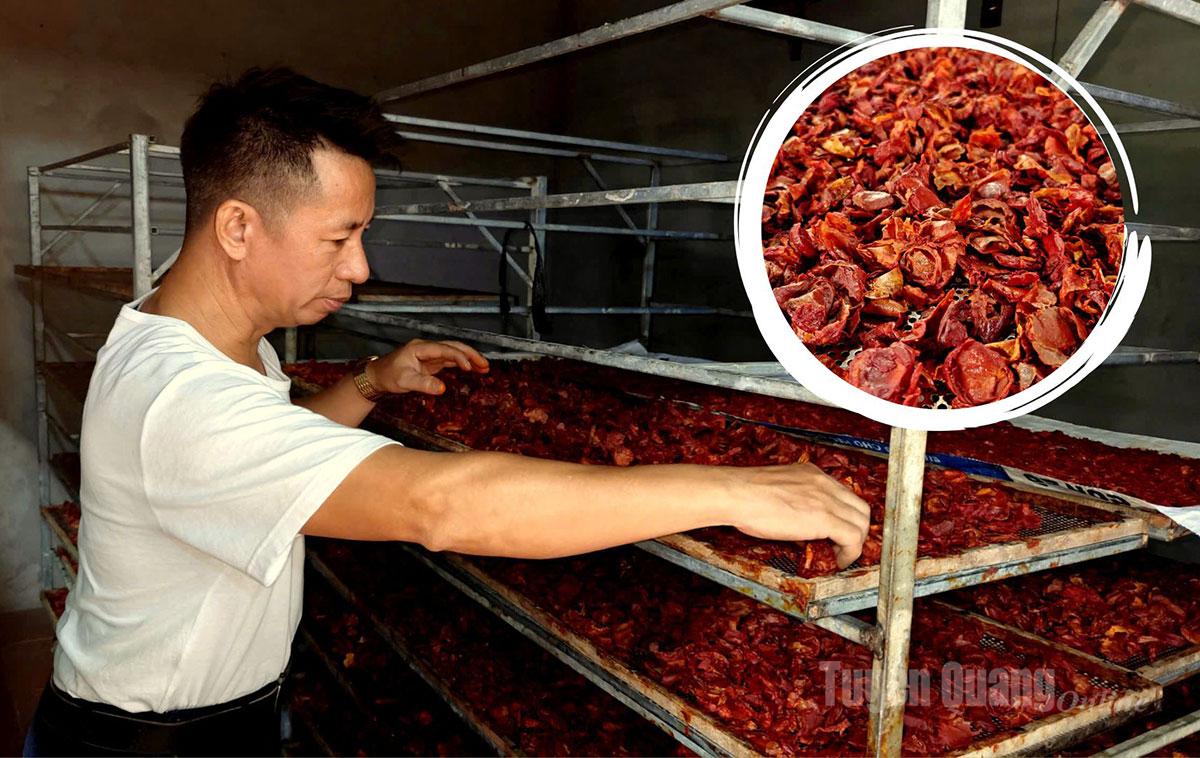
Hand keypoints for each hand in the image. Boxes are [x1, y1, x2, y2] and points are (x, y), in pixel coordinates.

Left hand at [368, 339, 488, 395]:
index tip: (470, 367)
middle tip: (485, 365)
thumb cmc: (387, 376)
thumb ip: (423, 384)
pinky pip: (450, 360)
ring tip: (484, 367)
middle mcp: (427, 348)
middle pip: (454, 346)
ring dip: (469, 358)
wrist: (376, 377)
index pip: (445, 349)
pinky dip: (462, 364)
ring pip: (454, 352)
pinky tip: (471, 369)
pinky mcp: (431, 362)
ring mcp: (429, 355)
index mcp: (420, 348)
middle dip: (471, 354)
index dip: (459, 357)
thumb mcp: (405, 382)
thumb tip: (442, 388)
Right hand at [722, 463, 870, 568]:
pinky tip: (839, 561)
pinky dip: (850, 553)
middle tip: (844, 545)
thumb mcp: (777, 489)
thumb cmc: (744, 494)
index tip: (838, 530)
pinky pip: (853, 538)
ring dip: (856, 542)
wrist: (736, 494)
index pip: (845, 495)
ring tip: (840, 555)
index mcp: (812, 474)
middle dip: (857, 529)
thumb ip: (794, 500)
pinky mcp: (824, 518)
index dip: (846, 516)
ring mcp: (826, 499)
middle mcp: (824, 483)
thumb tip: (798, 523)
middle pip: (861, 508)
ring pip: (862, 523)